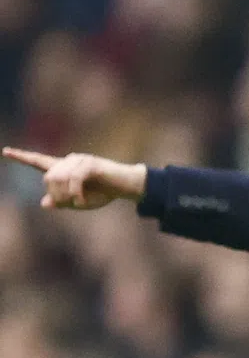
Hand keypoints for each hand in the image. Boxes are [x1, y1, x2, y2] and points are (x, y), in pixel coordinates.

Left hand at [4, 147, 147, 209]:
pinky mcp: (89, 164)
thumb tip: (45, 202)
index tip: (5, 152)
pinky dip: (76, 193)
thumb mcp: (80, 202)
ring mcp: (79, 160)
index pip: (39, 161)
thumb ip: (62, 202)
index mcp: (64, 168)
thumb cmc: (104, 193)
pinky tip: (82, 201)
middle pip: (48, 178)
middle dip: (56, 195)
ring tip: (78, 203)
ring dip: (66, 195)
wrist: (126, 186)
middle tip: (70, 205)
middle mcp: (69, 160)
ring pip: (58, 178)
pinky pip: (74, 179)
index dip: (22, 157)